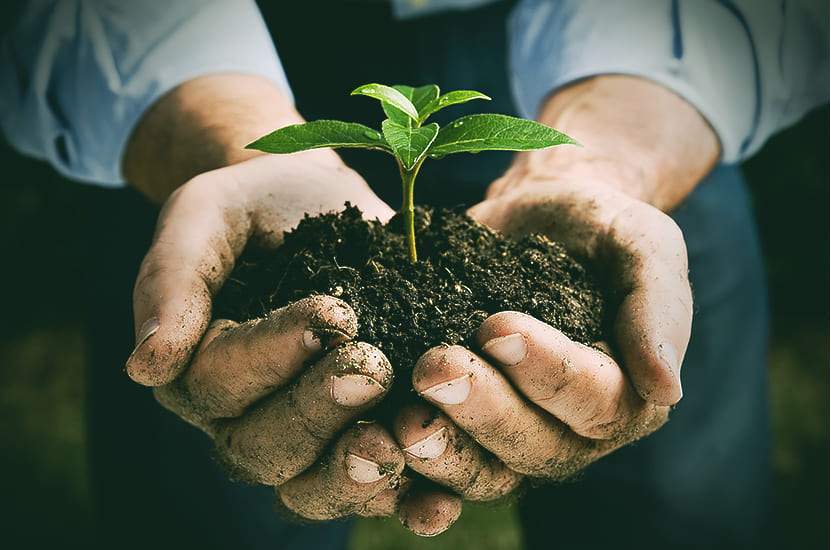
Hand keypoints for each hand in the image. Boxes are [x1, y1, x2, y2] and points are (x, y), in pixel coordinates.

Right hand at [126, 152, 412, 517]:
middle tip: (371, 368)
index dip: (274, 358)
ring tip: (399, 440)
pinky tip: (439, 499)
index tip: (334, 312)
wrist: (312, 202)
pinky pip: (375, 487)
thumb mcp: (203, 217)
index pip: (220, 384)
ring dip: (356, 473)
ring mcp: (304, 434)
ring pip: (312, 486)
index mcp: (195, 369)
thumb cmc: (252, 208)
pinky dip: (406, 500)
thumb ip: (173, 281)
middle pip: (264, 448)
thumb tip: (146, 365)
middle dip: (318, 412)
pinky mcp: (361, 433)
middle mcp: (243, 416)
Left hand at [394, 181, 691, 495]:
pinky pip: (438, 469)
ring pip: (485, 471)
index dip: (547, 373)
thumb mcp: (641, 244)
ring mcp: (515, 436)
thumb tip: (667, 387)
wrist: (537, 221)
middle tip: (435, 366)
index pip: (595, 402)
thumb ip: (657, 306)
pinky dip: (409, 474)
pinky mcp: (464, 428)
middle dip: (483, 411)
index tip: (498, 326)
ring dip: (442, 452)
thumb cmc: (596, 228)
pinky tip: (375, 450)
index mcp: (628, 394)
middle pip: (534, 448)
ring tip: (400, 419)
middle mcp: (572, 431)